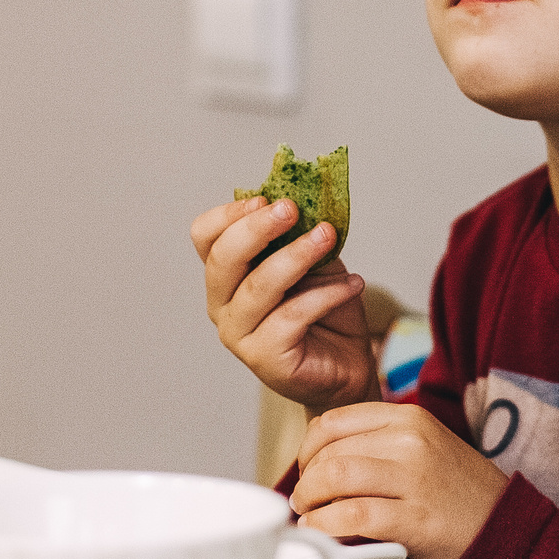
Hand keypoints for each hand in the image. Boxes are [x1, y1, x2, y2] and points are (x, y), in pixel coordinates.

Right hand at [190, 195, 378, 417]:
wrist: (347, 363)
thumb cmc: (323, 308)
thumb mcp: (313, 260)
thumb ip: (299, 233)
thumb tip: (305, 195)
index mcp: (226, 275)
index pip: (205, 237)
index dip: (229, 214)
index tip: (266, 198)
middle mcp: (221, 304)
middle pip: (222, 259)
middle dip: (257, 228)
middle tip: (291, 208)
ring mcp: (238, 334)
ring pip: (259, 287)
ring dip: (297, 255)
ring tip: (328, 235)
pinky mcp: (265, 358)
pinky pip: (292, 316)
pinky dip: (326, 294)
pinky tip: (353, 284)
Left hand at [289, 402, 507, 558]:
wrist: (508, 528)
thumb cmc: (457, 494)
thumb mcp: (424, 448)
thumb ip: (379, 445)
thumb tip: (320, 462)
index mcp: (409, 418)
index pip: (333, 422)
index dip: (308, 449)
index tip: (306, 471)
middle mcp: (410, 441)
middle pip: (329, 452)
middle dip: (305, 481)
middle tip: (304, 502)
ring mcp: (414, 478)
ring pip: (335, 477)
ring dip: (310, 502)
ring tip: (310, 517)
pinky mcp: (415, 518)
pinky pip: (353, 516)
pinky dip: (326, 526)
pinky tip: (322, 533)